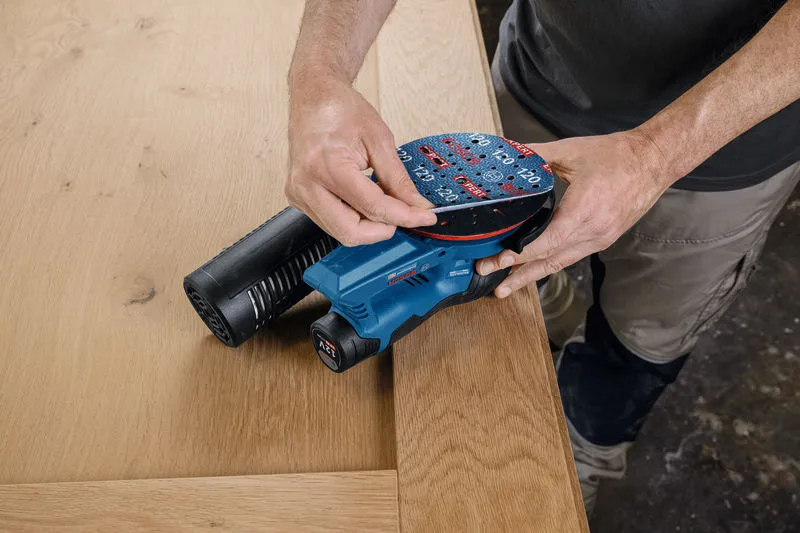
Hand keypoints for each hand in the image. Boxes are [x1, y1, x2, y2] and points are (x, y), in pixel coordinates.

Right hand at [285, 73, 435, 245]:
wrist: (313, 95)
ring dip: (368, 224)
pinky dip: (354, 217)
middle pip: (351, 232)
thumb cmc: (339, 108)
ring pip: (341, 232)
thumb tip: (416, 206)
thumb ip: (398, 178)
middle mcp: (305, 185)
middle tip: (403, 214)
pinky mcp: (298, 198)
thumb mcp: (379, 139)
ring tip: (382, 199)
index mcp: (325, 165)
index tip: (425, 217)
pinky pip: (331, 222)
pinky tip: (363, 198)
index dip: (404, 216)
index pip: (372, 207)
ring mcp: (298, 194)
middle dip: (382, 228)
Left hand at [476, 130, 672, 297]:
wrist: (653, 161)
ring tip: (508, 287)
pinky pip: (572, 256)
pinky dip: (550, 264)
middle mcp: (593, 230)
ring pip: (560, 263)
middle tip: (494, 284)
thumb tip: (509, 153)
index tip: (498, 262)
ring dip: (532, 276)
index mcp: (583, 209)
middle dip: (518, 274)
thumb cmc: (617, 155)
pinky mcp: (603, 239)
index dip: (520, 255)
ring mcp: (599, 238)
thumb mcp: (570, 151)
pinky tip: (534, 269)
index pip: (545, 242)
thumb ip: (536, 155)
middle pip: (549, 260)